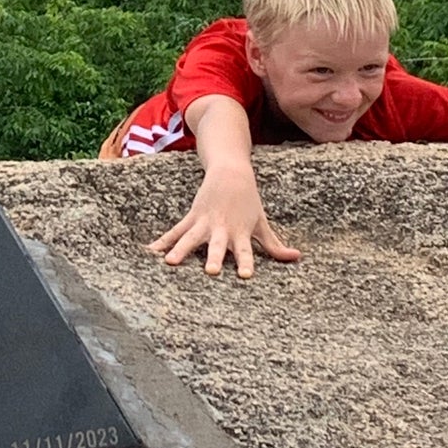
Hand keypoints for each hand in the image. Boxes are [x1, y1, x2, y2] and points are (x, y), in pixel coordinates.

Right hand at [148, 166, 301, 278]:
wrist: (230, 172)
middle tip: (211, 271)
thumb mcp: (262, 222)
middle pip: (218, 246)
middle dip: (214, 258)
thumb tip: (296, 257)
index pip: (245, 251)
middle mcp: (222, 229)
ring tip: (169, 262)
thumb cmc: (248, 201)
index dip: (245, 262)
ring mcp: (204, 222)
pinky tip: (151, 251)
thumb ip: (275, 245)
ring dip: (180, 250)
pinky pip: (176, 231)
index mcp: (240, 232)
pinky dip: (164, 241)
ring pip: (191, 238)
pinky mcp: (192, 217)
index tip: (245, 276)